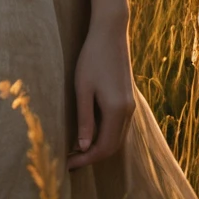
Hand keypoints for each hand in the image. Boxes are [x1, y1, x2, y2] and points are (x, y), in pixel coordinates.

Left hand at [67, 17, 135, 169]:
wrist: (110, 33)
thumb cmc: (92, 58)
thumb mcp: (83, 89)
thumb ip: (84, 119)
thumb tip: (83, 147)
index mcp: (117, 110)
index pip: (104, 148)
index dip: (86, 159)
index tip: (67, 165)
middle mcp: (128, 112)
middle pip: (113, 147)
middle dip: (92, 157)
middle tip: (70, 161)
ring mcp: (131, 106)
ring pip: (117, 137)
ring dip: (99, 147)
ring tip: (76, 150)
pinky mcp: (128, 99)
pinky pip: (119, 126)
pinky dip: (105, 135)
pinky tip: (89, 133)